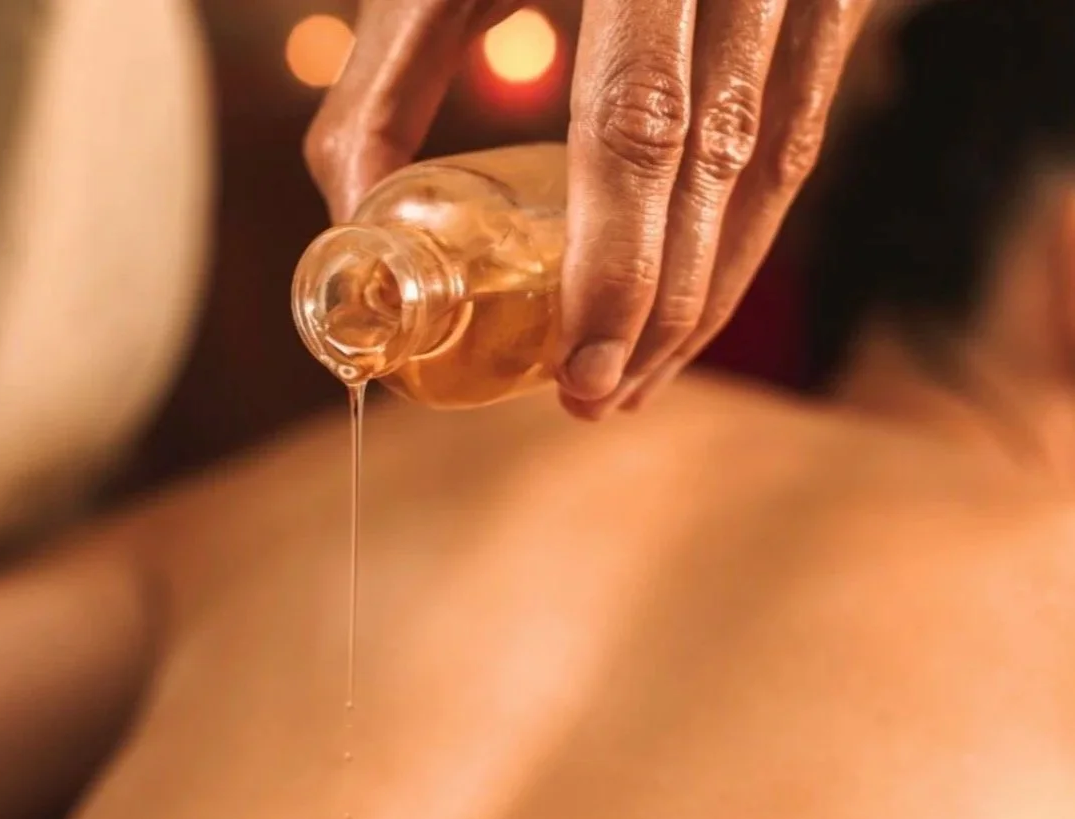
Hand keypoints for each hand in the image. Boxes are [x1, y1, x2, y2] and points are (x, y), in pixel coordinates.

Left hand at [305, 0, 874, 417]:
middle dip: (663, 310)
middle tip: (600, 398)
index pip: (638, 126)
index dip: (617, 267)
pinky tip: (694, 296)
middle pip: (719, 169)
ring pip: (776, 168)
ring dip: (711, 291)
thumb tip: (358, 229)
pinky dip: (742, 234)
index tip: (579, 370)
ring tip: (640, 376)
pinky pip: (799, 137)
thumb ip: (385, 82)